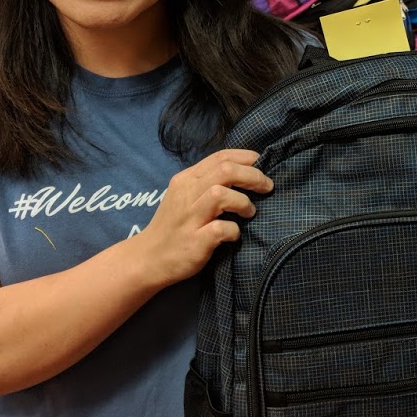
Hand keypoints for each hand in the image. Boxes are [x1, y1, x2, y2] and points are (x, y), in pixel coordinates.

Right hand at [139, 149, 272, 285]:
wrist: (149, 258)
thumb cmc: (174, 225)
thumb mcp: (185, 196)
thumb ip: (207, 182)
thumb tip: (244, 172)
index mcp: (186, 179)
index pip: (219, 157)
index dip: (246, 157)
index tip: (262, 165)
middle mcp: (186, 194)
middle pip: (225, 170)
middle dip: (252, 176)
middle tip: (267, 186)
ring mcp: (189, 218)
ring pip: (220, 194)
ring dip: (243, 201)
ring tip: (249, 212)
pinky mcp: (194, 241)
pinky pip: (221, 228)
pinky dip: (234, 230)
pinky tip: (233, 235)